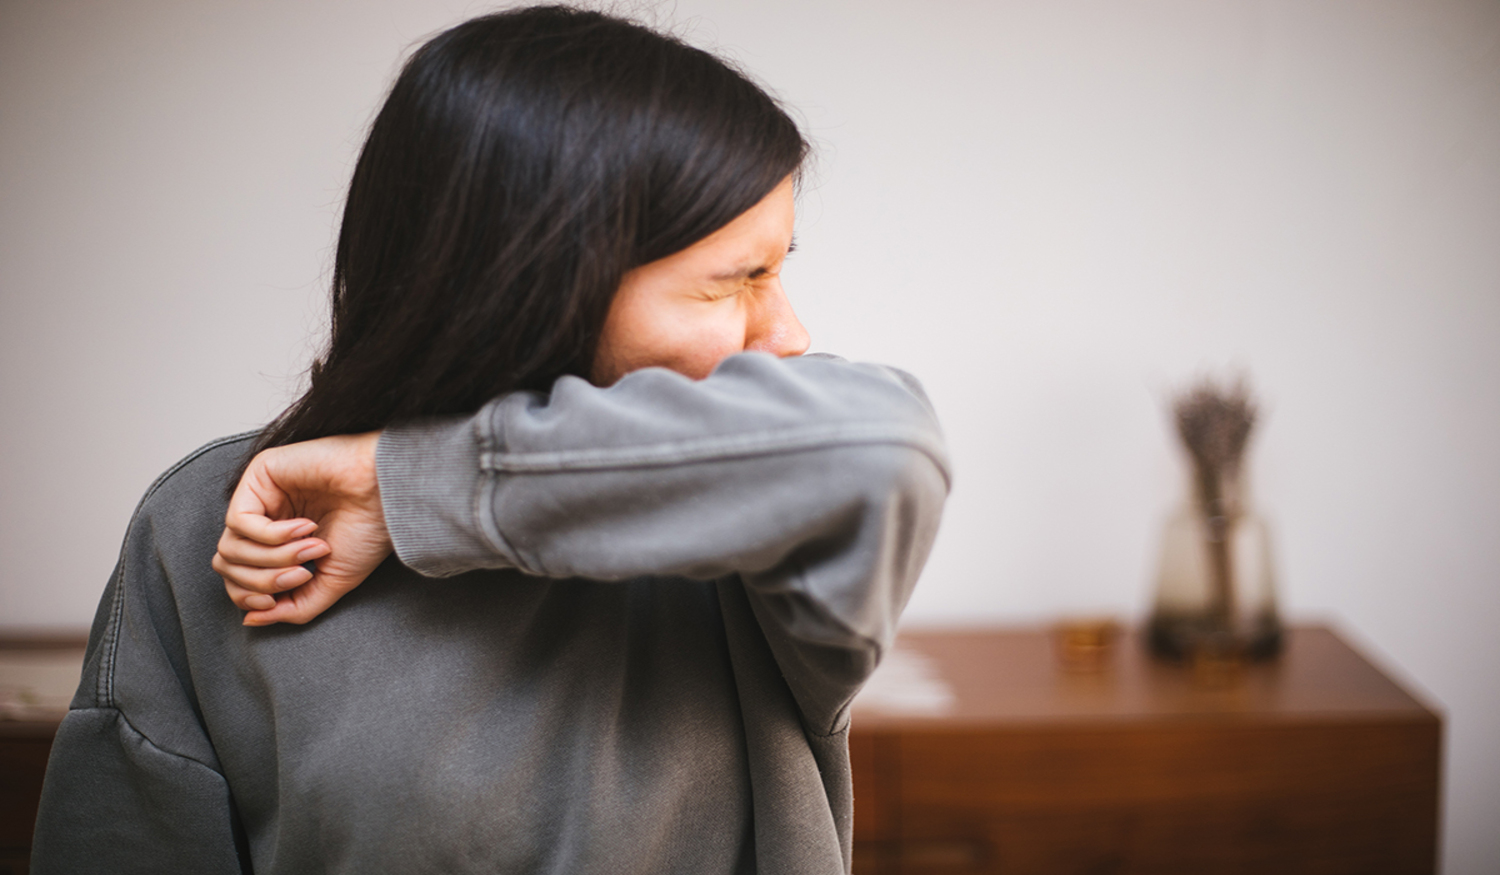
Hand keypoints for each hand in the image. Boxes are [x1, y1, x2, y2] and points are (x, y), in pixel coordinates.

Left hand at [213, 431, 391, 625]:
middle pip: (228, 565)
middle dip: (263, 581)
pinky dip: (272, 536)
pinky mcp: (259, 475)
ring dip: (274, 558)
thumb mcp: (330, 583)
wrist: (388, 494)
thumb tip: (251, 619)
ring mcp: (261, 496)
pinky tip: (306, 527)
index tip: (275, 600)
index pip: (237, 578)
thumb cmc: (369, 531)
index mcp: (279, 544)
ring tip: (312, 548)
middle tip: (304, 572)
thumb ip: (292, 607)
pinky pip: (239, 521)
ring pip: (230, 546)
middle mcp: (266, 518)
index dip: (249, 597)